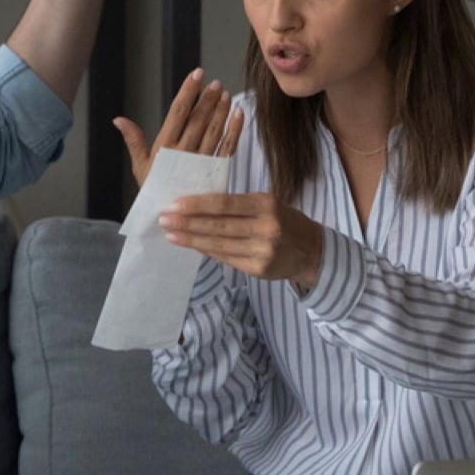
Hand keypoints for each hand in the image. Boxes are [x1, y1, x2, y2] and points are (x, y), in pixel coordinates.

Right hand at [114, 67, 243, 188]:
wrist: (171, 220)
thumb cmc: (153, 191)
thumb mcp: (140, 167)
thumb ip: (133, 140)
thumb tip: (118, 119)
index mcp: (164, 148)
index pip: (177, 113)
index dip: (187, 92)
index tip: (196, 74)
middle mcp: (184, 153)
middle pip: (198, 120)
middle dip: (207, 99)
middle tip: (215, 83)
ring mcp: (201, 163)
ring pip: (214, 131)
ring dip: (221, 111)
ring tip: (225, 94)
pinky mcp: (216, 172)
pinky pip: (228, 148)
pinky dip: (235, 131)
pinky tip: (238, 114)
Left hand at [158, 193, 324, 290]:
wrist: (311, 250)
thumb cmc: (283, 220)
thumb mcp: (266, 204)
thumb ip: (237, 206)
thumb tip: (196, 207)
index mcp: (266, 204)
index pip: (225, 204)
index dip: (197, 205)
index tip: (174, 205)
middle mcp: (266, 228)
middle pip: (218, 226)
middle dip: (187, 223)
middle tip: (163, 220)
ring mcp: (262, 251)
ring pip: (219, 245)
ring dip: (191, 240)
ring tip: (171, 234)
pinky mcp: (258, 270)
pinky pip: (226, 259)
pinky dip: (206, 251)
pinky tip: (192, 246)